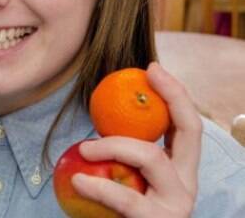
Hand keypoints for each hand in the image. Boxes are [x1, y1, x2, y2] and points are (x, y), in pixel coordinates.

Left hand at [71, 62, 201, 216]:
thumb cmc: (118, 215)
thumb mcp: (124, 180)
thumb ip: (120, 156)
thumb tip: (94, 125)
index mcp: (179, 172)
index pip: (187, 126)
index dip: (175, 93)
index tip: (152, 67)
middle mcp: (186, 186)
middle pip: (190, 130)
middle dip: (173, 95)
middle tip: (144, 75)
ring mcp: (176, 206)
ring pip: (151, 158)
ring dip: (113, 145)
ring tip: (84, 150)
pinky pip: (126, 199)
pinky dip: (99, 187)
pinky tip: (80, 181)